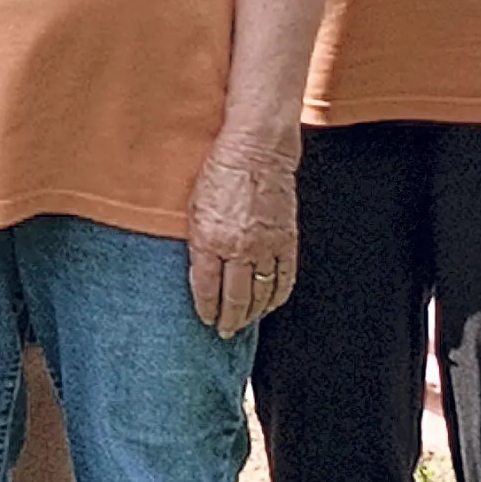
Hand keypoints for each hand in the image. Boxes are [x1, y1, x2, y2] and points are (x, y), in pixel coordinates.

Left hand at [184, 132, 298, 338]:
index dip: (206, 310)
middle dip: (229, 320)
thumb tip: (201, 273)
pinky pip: (285, 278)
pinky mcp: (287, 240)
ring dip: (252, 313)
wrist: (257, 150)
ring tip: (244, 322)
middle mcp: (238, 248)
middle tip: (225, 331)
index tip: (205, 320)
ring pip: (261, 294)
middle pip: (235, 299)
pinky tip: (271, 304)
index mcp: (210, 240)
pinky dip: (278, 296)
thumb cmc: (219, 172)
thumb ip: (197, 243)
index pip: (207, 289)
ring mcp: (266, 246)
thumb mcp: (193, 207)